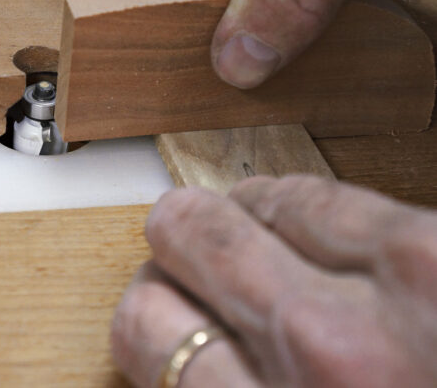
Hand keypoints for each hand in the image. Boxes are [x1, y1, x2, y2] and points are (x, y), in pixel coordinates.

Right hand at [111, 175, 436, 386]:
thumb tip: (187, 348)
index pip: (148, 327)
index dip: (146, 310)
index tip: (158, 304)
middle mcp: (330, 354)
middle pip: (190, 241)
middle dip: (178, 242)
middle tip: (185, 244)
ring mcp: (401, 290)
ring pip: (254, 201)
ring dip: (238, 211)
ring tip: (244, 221)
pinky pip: (328, 193)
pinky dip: (299, 203)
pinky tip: (304, 219)